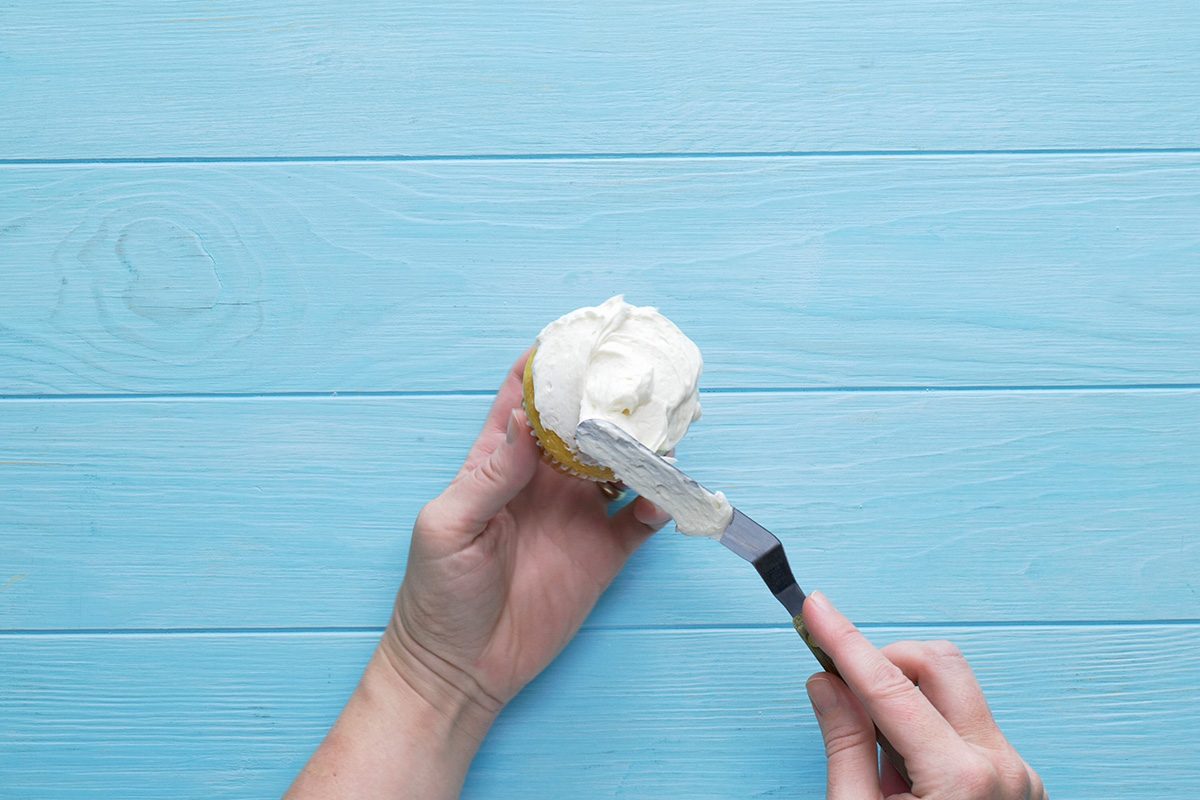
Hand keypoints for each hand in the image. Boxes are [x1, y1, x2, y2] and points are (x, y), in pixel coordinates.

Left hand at [382, 347, 668, 719]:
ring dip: (642, 447)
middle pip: (584, 425)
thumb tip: (526, 421)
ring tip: (662, 431)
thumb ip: (490, 474)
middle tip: (638, 376)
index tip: (576, 336)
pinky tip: (661, 497)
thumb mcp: (449, 526)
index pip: (524, 400)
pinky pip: (641, 520)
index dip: (546, 366)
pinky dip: (659, 504)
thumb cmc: (437, 593)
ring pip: (621, 464)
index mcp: (500, 463)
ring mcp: (577, 516)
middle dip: (608, 398)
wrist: (460, 668)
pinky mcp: (602, 554)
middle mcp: (544, 481)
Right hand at [803, 591, 1044, 798]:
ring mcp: (1017, 773)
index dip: (844, 642)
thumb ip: (845, 746)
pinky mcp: (1019, 780)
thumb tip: (827, 684)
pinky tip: (911, 779)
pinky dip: (929, 731)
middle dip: (887, 661)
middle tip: (848, 690)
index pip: (889, 688)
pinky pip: (968, 725)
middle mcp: (1000, 766)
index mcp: (960, 780)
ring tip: (882, 761)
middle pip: (939, 663)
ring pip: (955, 691)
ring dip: (907, 701)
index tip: (815, 609)